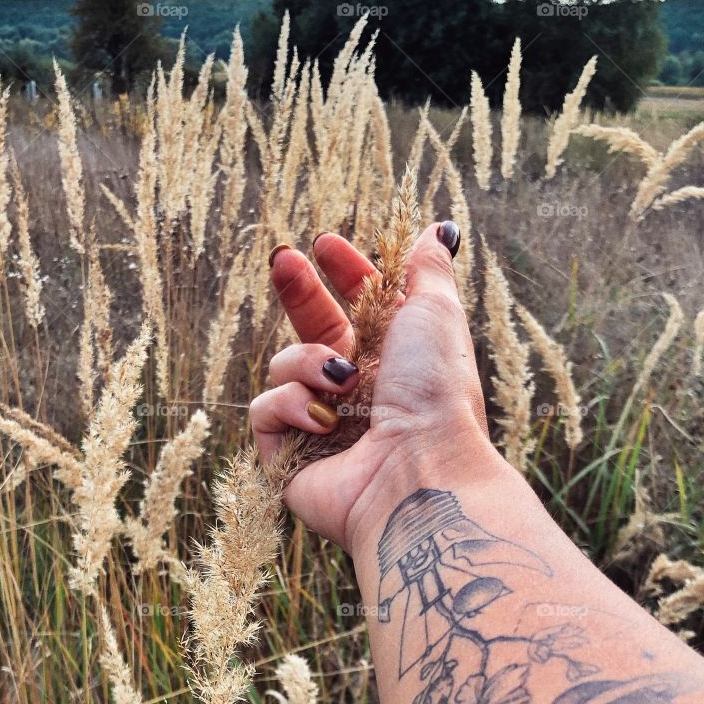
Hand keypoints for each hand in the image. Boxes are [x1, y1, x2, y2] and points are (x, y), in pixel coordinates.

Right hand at [249, 222, 494, 552]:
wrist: (420, 472)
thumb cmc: (437, 396)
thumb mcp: (437, 316)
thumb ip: (427, 270)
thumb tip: (438, 230)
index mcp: (394, 361)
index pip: (357, 308)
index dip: (341, 273)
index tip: (325, 244)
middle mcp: (358, 394)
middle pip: (310, 331)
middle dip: (297, 293)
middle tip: (284, 260)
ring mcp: (321, 427)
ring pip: (283, 366)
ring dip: (307, 362)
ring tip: (342, 381)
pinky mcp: (289, 458)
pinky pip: (265, 410)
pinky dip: (292, 405)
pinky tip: (324, 421)